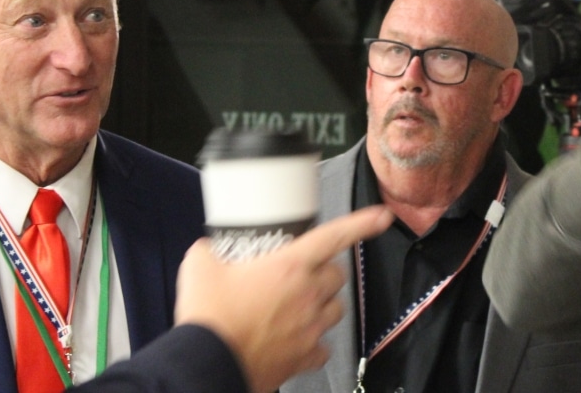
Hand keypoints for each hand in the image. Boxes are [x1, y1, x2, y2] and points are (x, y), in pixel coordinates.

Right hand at [174, 205, 393, 392]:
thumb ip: (207, 252)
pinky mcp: (304, 357)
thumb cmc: (209, 317)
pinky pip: (322, 348)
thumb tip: (206, 251)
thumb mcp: (199, 268)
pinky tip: (295, 339)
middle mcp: (307, 295)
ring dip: (323, 304)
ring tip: (298, 306)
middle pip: (337, 275)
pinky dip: (313, 343)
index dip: (362, 223)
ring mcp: (310, 328)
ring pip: (336, 310)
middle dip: (325, 272)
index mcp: (289, 266)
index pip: (334, 236)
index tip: (382, 217)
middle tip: (301, 274)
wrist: (208, 364)